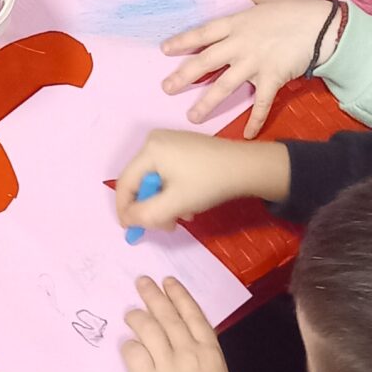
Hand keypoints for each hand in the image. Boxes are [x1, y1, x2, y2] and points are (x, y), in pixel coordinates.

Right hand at [113, 130, 290, 231]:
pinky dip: (174, 191)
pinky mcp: (184, 147)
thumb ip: (145, 215)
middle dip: (151, 207)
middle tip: (166, 226)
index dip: (124, 209)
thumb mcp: (174, 204)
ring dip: (165, 202)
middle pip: (141, 181)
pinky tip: (190, 202)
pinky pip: (168, 173)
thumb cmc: (208, 183)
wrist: (247, 166)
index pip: (124, 183)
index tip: (131, 231)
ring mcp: (170, 142)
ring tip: (184, 215)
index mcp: (149, 149)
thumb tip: (127, 219)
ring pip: (156, 180)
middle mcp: (155, 140)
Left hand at [121, 277, 235, 371]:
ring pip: (148, 329)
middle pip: (167, 315)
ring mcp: (168, 366)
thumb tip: (185, 337)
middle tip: (141, 282)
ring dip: (136, 316)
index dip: (179, 295)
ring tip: (129, 313)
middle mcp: (190, 354)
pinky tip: (127, 345)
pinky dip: (129, 346)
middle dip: (153, 295)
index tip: (168, 282)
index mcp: (212, 352)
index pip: (194, 314)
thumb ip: (204, 356)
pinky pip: (133, 352)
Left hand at [161, 0, 338, 137]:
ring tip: (192, 117)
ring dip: (207, 102)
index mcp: (237, 23)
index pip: (203, 33)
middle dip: (184, 75)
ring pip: (225, 85)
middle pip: (206, 61)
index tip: (165, 50)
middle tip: (166, 88)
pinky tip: (247, 135)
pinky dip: (255, 119)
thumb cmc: (297, 10)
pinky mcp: (272, 78)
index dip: (183, 41)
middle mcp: (240, 44)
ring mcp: (254, 63)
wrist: (323, 26)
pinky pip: (261, 103)